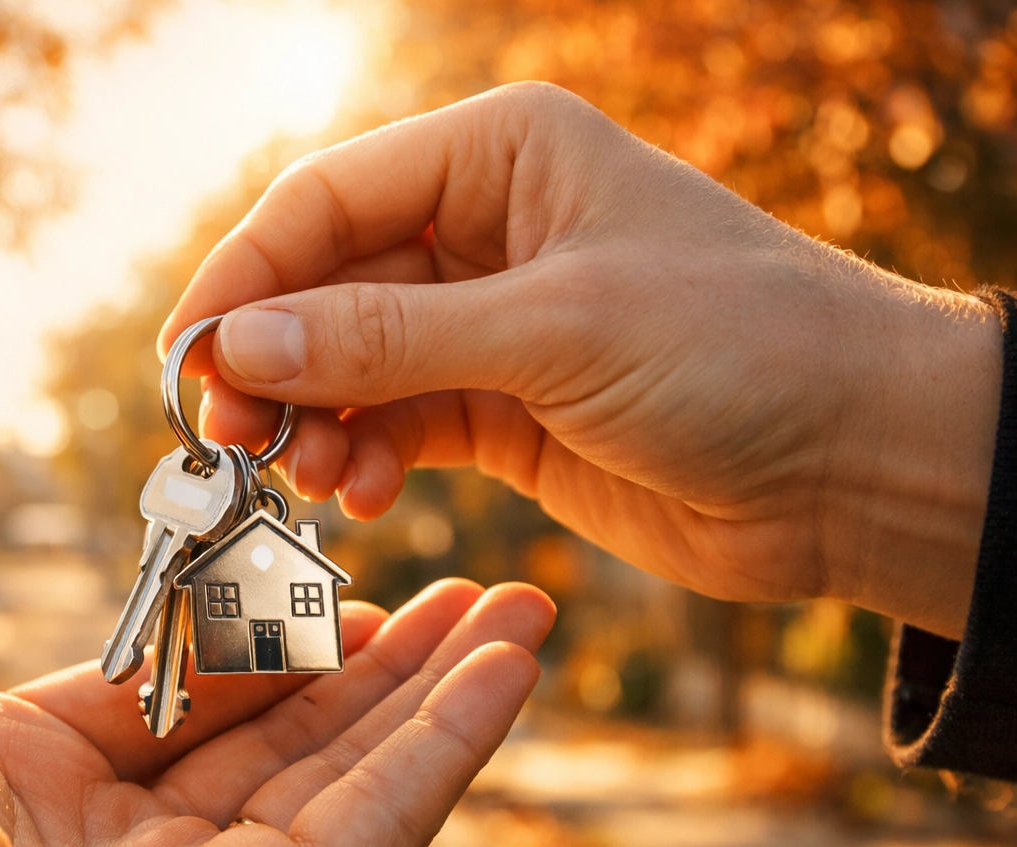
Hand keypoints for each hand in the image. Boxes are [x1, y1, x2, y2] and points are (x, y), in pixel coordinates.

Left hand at [0, 566, 553, 846]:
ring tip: (524, 610)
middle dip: (388, 661)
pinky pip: (380, 828)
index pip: (187, 697)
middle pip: (292, 739)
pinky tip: (511, 665)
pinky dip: (451, 745)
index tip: (339, 581)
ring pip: (356, 778)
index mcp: (40, 788)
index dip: (265, 639)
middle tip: (475, 588)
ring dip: (446, 693)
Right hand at [165, 83, 1001, 637]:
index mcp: (501, 155)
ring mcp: (491, 324)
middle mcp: (486, 229)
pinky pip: (397, 425)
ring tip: (305, 474)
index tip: (186, 360)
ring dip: (313, 419)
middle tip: (229, 435)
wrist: (856, 463)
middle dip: (272, 360)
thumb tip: (239, 349)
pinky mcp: (503, 409)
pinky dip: (365, 458)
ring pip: (351, 363)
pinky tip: (362, 494)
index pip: (326, 201)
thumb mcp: (554, 328)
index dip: (244, 278)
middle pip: (325, 285)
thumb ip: (388, 339)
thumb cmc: (740, 349)